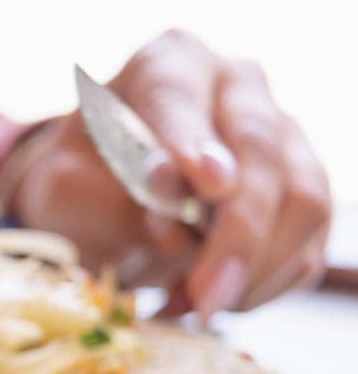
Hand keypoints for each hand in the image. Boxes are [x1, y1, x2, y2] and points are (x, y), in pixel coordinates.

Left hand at [9, 30, 330, 319]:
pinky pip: (307, 246)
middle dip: (237, 234)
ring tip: (194, 307)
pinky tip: (210, 302)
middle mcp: (236, 88)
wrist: (101, 207)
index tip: (206, 186)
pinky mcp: (300, 192)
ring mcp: (281, 136)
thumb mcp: (66, 189)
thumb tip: (177, 211)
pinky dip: (261, 286)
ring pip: (304, 201)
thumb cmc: (80, 189)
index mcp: (169, 66)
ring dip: (254, 270)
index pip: (180, 97)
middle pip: (262, 152)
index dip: (192, 143)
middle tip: (206, 297)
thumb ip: (109, 193)